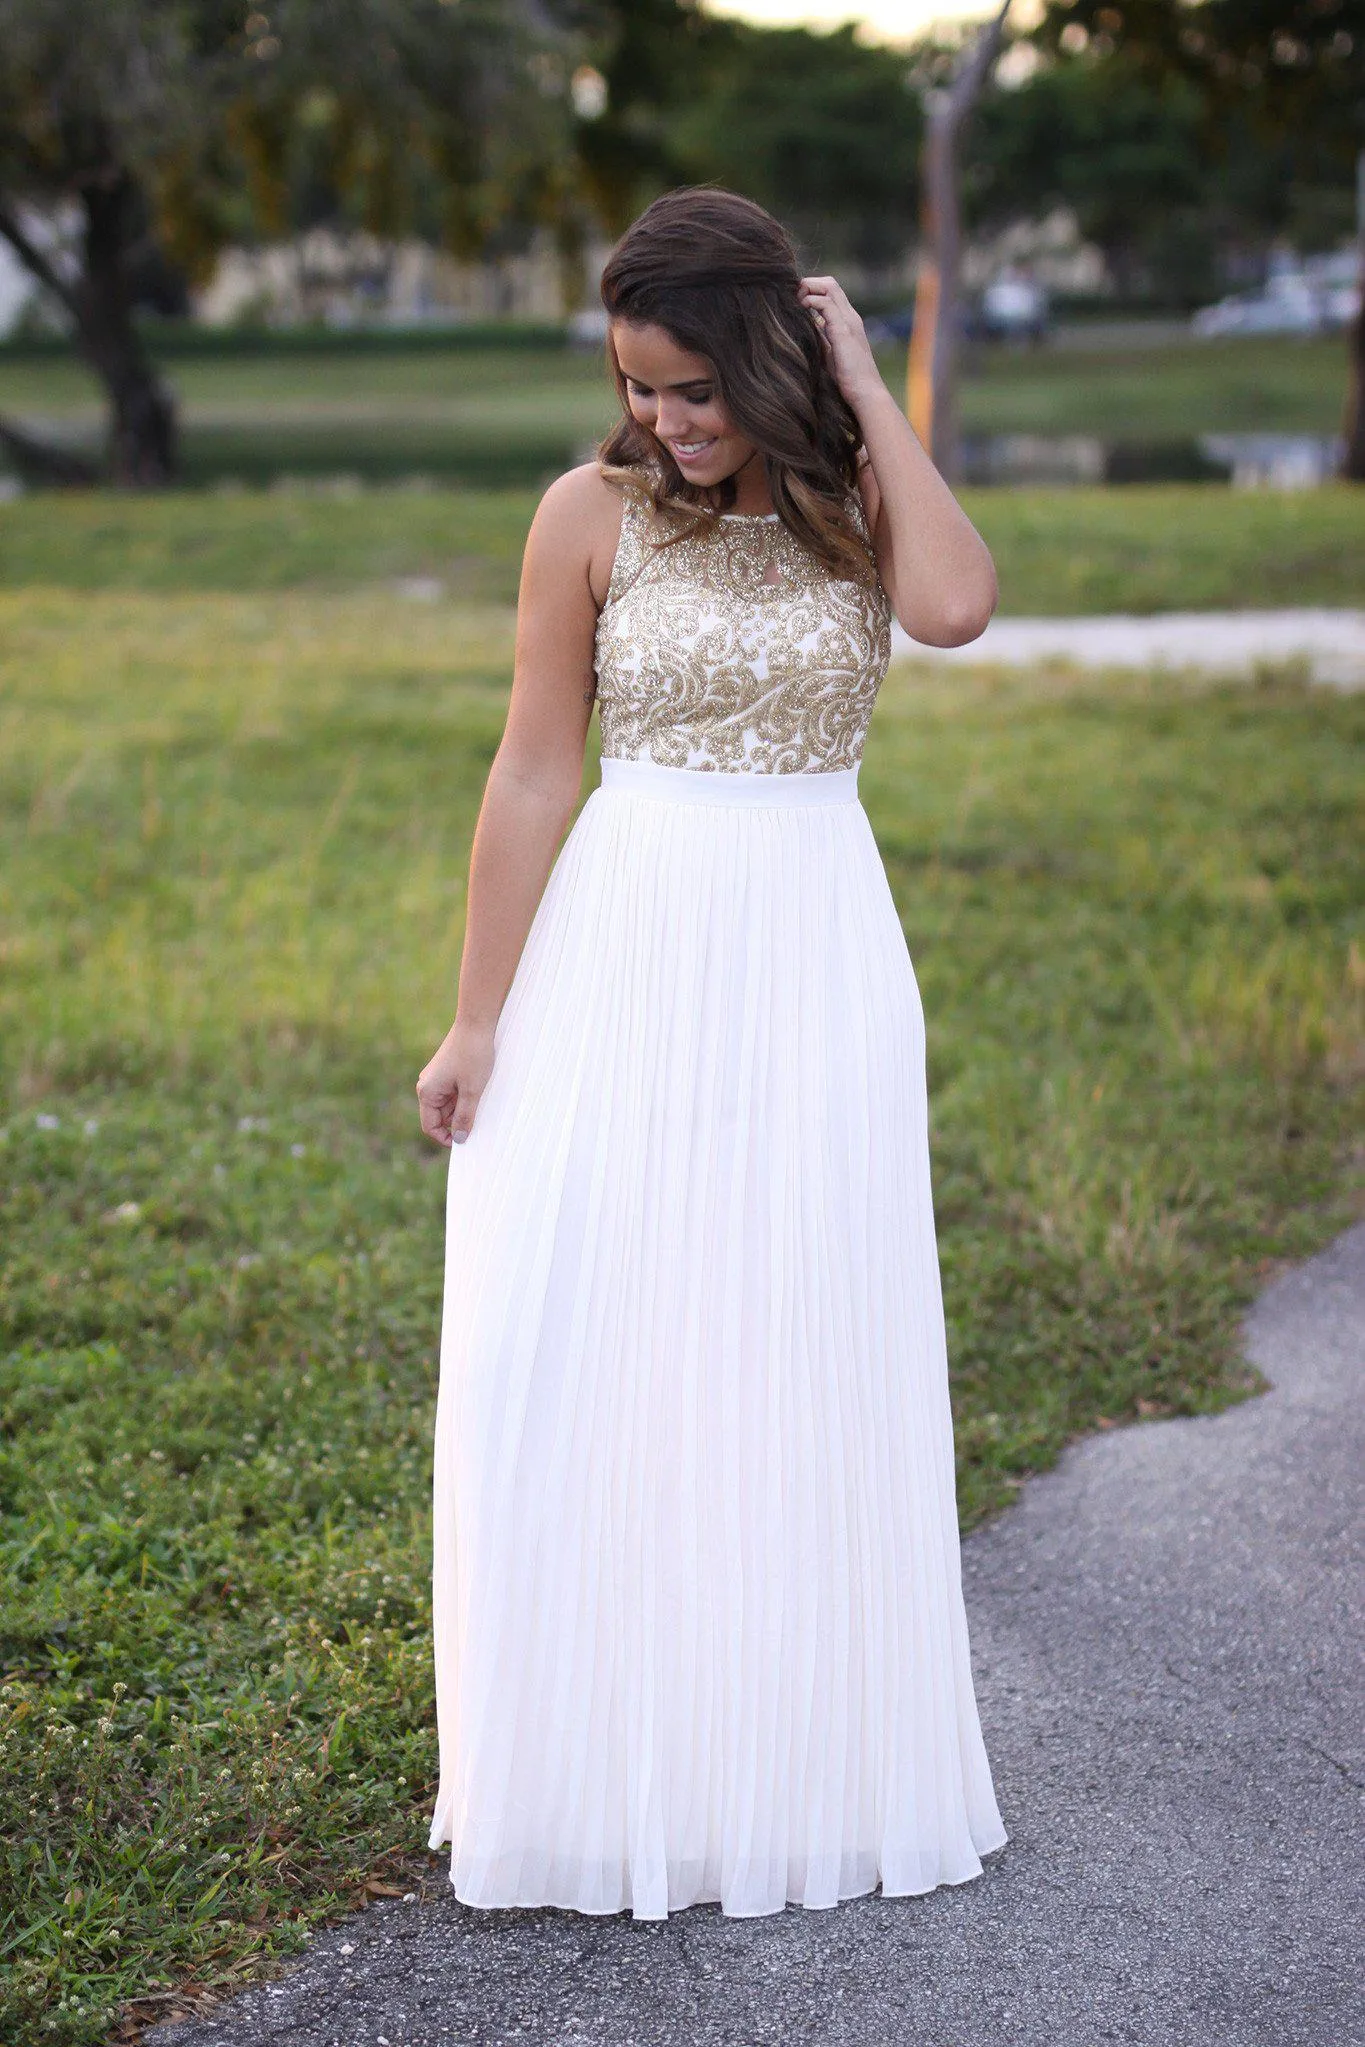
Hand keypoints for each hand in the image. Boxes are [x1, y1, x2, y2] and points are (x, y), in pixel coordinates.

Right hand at [416, 1017, 495, 1147]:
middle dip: (458, 1120)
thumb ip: (464, 1117)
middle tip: (479, 1114)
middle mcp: (426, 1085)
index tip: (466, 1140)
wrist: (476, 1022)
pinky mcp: (446, 1071)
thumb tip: (459, 1139)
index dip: (446, 1137)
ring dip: (463, 1106)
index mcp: (426, 1092)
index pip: (430, 1127)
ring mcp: (436, 1078)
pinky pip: (453, 1092)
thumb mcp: (471, 1091)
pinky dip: (465, 1095)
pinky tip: (478, 1087)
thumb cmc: (473, 1055)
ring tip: (480, 1095)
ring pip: (448, 1104)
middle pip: (440, 1116)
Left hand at [798, 276, 882, 411]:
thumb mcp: (830, 353)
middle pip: (829, 283)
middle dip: (808, 284)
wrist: (866, 394)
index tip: (796, 303)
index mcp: (847, 321)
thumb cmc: (848, 379)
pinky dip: (811, 302)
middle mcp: (850, 316)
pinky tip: (802, 311)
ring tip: (795, 303)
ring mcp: (848, 321)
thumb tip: (805, 330)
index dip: (812, 291)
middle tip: (793, 300)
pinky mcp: (843, 331)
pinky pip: (826, 304)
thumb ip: (821, 338)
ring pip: (828, 287)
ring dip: (808, 289)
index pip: (830, 292)